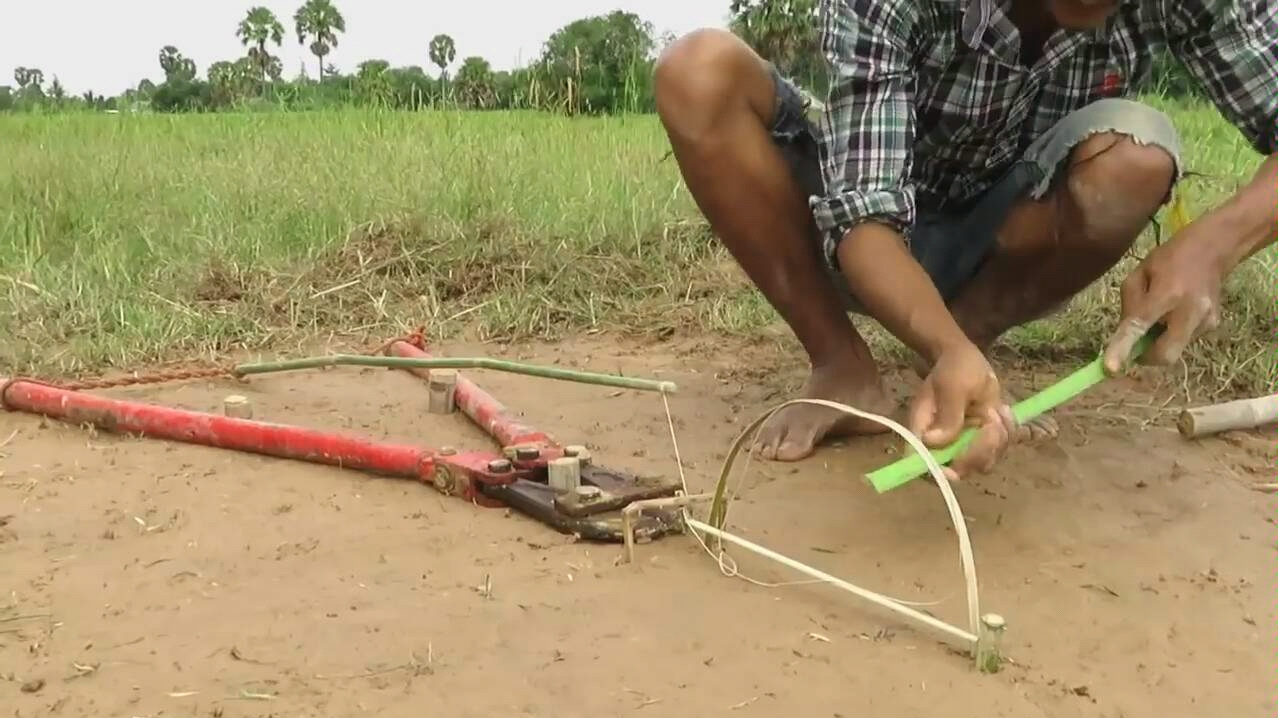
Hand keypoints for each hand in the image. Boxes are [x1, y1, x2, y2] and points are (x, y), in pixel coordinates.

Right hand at [907, 341, 1016, 480]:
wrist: (965, 358)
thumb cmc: (954, 368)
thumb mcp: (953, 386)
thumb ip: (947, 415)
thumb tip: (931, 442)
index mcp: (925, 431)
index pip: (924, 462)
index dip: (938, 472)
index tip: (959, 465)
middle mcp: (942, 444)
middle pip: (960, 469)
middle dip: (983, 450)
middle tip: (992, 421)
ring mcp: (963, 444)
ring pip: (985, 462)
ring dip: (999, 438)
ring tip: (997, 410)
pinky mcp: (981, 440)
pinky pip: (999, 449)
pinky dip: (1008, 432)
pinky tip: (1002, 410)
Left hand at [1102, 233, 1223, 373]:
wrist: (1212, 249)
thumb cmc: (1168, 259)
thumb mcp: (1138, 274)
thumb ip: (1129, 306)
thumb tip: (1125, 337)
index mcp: (1167, 294)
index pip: (1140, 326)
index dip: (1123, 349)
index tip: (1110, 368)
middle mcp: (1190, 311)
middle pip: (1164, 355)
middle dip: (1146, 357)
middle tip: (1137, 344)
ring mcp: (1206, 320)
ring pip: (1174, 350)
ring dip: (1160, 341)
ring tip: (1162, 315)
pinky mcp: (1212, 325)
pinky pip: (1184, 340)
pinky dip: (1172, 333)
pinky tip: (1176, 312)